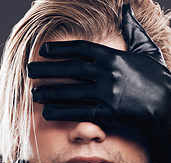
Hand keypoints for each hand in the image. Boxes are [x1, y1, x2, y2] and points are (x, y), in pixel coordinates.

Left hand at [28, 4, 170, 136]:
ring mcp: (107, 93)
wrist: (168, 105)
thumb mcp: (146, 50)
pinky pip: (79, 111)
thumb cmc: (157, 78)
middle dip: (47, 70)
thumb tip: (128, 9)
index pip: (80, 50)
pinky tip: (48, 112)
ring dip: (50, 92)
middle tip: (30, 71)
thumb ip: (134, 30)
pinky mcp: (108, 112)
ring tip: (34, 94)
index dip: (60, 50)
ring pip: (71, 91)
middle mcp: (107, 73)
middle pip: (70, 70)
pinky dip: (62, 112)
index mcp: (114, 56)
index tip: (44, 52)